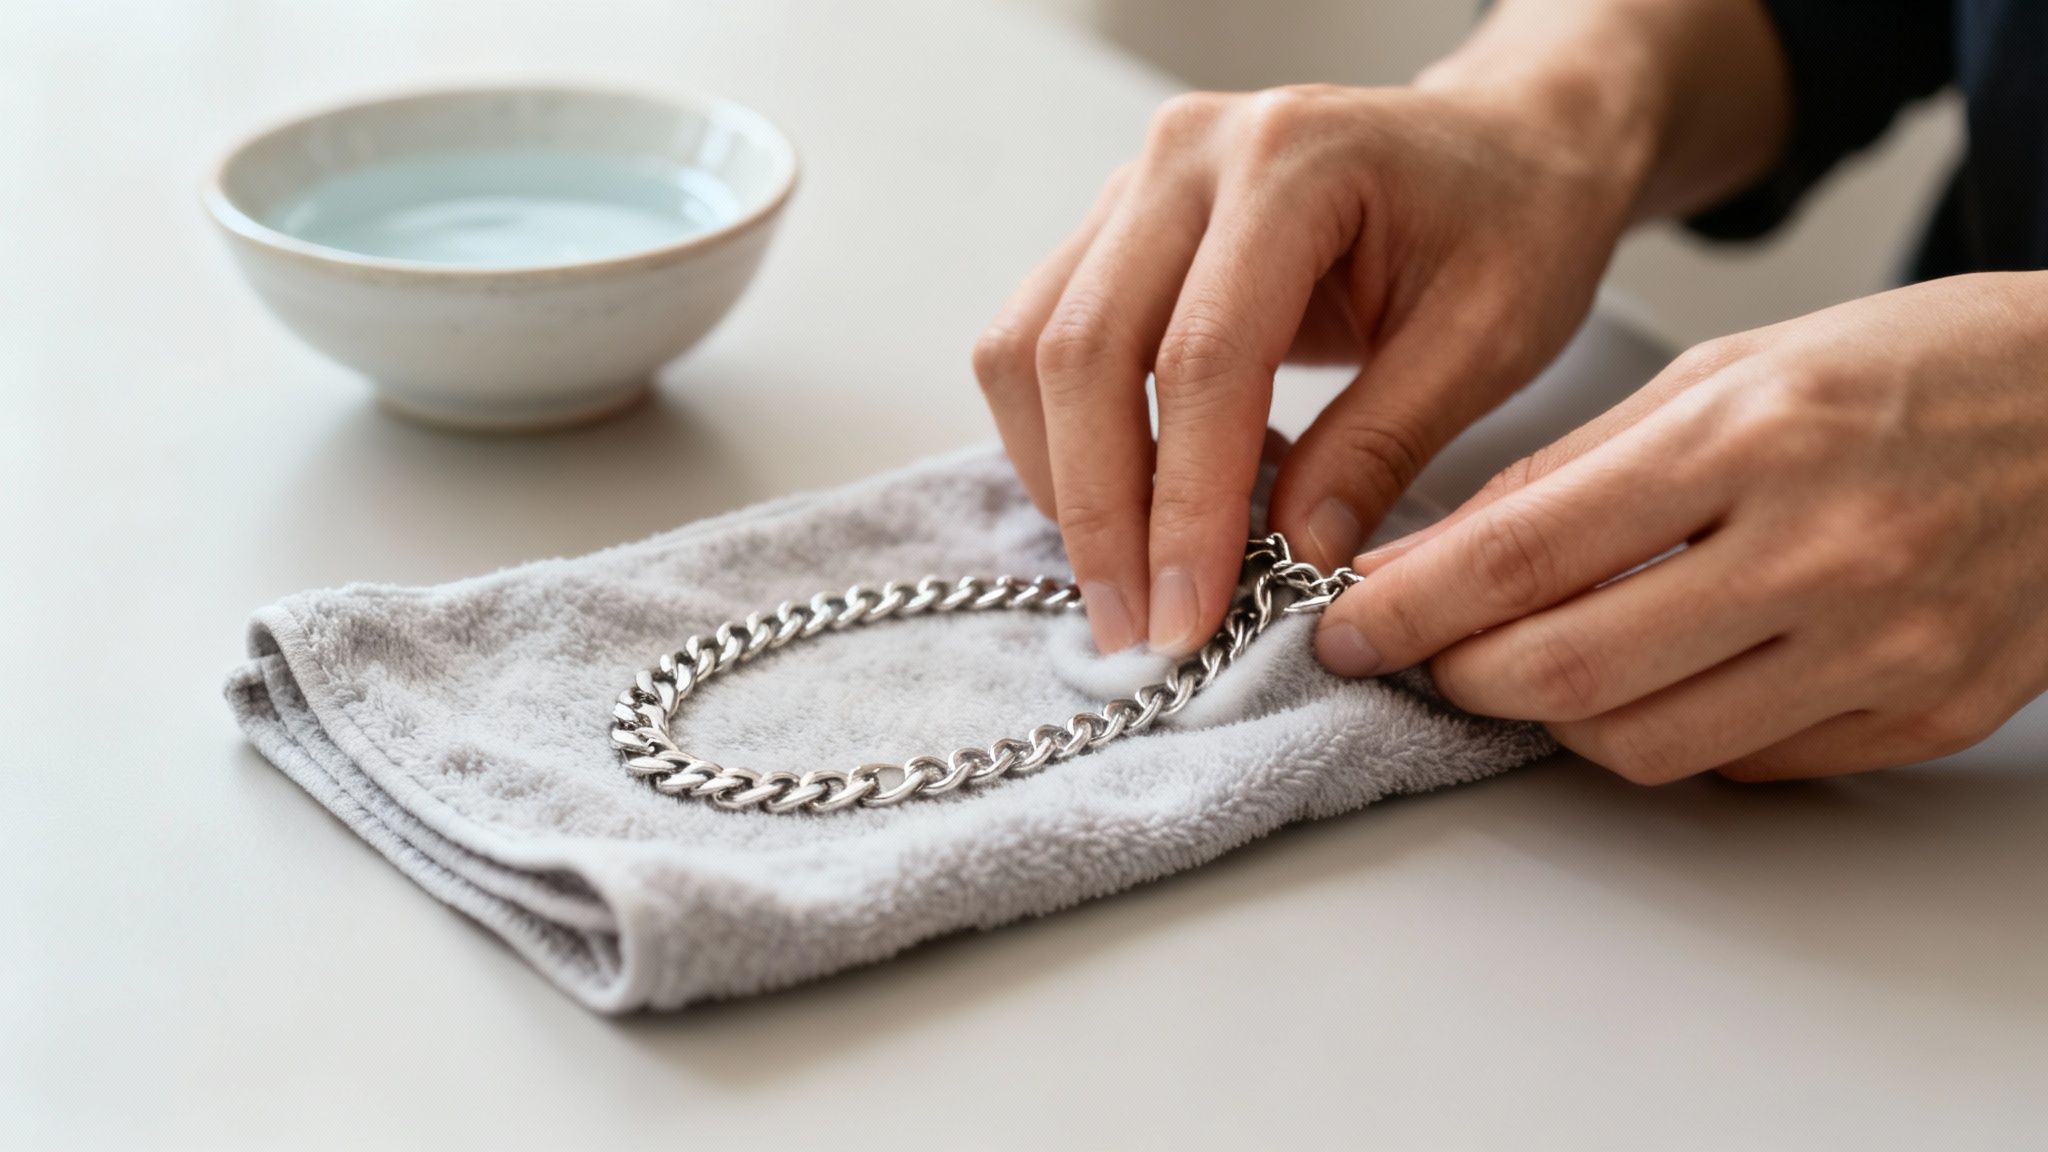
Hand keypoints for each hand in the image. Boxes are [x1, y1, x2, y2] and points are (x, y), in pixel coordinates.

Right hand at [972, 80, 1642, 654]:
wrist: (1503, 141)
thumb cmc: (1514, 225)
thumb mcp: (1490, 340)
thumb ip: (1381, 446)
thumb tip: (1289, 561)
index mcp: (1293, 161)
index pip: (1202, 357)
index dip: (1184, 503)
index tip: (1189, 620)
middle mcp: (1188, 155)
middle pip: (1084, 351)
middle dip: (1100, 512)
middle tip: (1137, 632)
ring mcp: (1136, 184)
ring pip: (1030, 347)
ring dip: (1060, 480)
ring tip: (1123, 585)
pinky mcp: (1113, 226)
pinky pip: (1038, 339)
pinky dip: (1062, 439)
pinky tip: (1130, 507)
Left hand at [1316, 274, 2047, 780]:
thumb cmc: (1908, 371)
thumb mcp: (1728, 373)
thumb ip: (1576, 469)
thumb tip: (1443, 555)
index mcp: (1753, 438)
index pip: (1528, 553)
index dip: (1414, 609)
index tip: (1349, 631)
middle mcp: (1820, 552)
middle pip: (1571, 673)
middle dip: (1465, 678)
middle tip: (1427, 658)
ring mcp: (1881, 649)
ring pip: (1646, 746)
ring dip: (1558, 718)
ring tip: (1542, 663)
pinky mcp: (1921, 717)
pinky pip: (1742, 766)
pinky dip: (1672, 732)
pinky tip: (1666, 675)